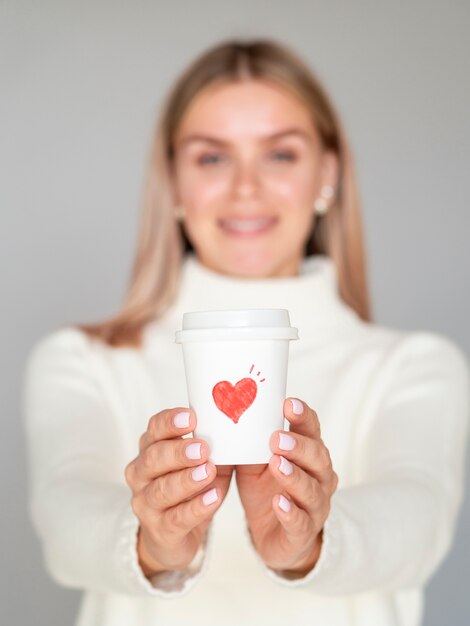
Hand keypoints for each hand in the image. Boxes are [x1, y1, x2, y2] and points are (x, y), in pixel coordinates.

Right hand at [125, 407, 233, 575]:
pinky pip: (176, 518)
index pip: (154, 429)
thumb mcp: (199, 462)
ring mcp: (146, 504)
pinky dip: (196, 508)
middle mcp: (141, 474)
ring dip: (186, 479)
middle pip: (153, 458)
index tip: (192, 417)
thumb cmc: (189, 488)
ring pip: (161, 490)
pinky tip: (213, 498)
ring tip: (208, 471)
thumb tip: (236, 421)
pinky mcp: (159, 530)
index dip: (169, 422)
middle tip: (203, 448)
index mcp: (150, 449)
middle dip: (178, 452)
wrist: (173, 535)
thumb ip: (210, 443)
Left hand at [235, 398, 337, 574]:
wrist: (276, 537)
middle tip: (276, 438)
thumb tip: (224, 412)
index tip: (288, 403)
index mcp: (308, 454)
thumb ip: (250, 442)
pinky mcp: (303, 532)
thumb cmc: (267, 490)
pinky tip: (279, 502)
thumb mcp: (256, 463)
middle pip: (318, 458)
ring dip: (294, 476)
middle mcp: (319, 477)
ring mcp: (315, 506)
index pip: (311, 430)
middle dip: (298, 446)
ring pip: (311, 489)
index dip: (303, 416)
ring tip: (276, 463)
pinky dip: (290, 512)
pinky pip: (300, 522)